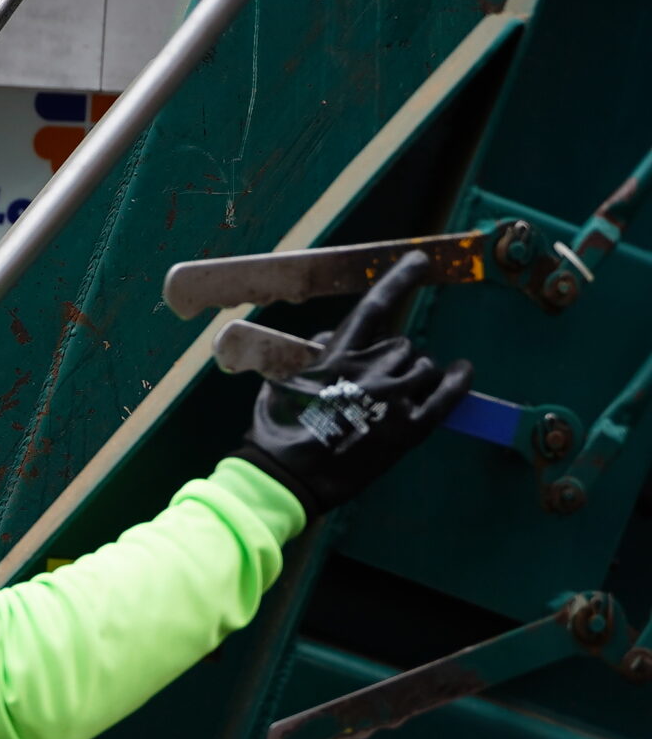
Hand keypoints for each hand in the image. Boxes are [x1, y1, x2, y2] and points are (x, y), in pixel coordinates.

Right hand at [234, 250, 473, 517]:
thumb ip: (313, 353)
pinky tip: (462, 371)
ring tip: (395, 398)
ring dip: (414, 375)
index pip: (375, 308)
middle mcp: (371, 371)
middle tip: (376, 383)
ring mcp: (393, 400)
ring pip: (423, 367)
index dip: (399, 280)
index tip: (420, 260)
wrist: (287, 478)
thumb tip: (333, 335)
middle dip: (395, 358)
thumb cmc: (277, 431)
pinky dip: (457, 382)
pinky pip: (446, 397)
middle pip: (403, 345)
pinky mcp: (409, 430)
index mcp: (337, 357)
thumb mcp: (282, 381)